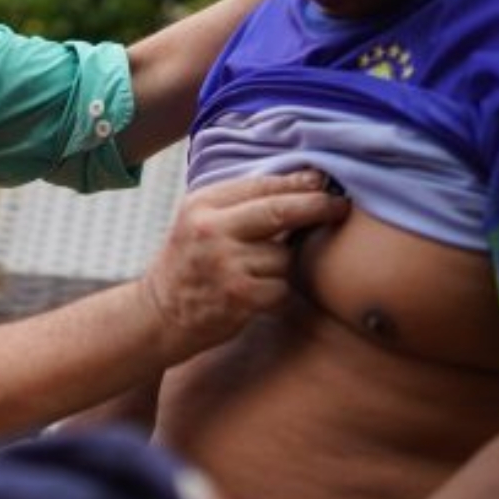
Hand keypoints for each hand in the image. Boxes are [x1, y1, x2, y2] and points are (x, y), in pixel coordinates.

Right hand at [137, 171, 345, 363]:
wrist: (158, 315)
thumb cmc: (188, 266)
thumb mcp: (198, 222)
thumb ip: (238, 204)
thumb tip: (300, 183)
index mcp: (202, 205)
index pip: (260, 185)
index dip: (297, 183)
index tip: (322, 183)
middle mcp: (211, 230)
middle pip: (279, 211)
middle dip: (316, 207)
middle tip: (340, 207)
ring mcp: (225, 264)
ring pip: (283, 256)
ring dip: (281, 266)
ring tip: (255, 274)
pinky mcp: (239, 296)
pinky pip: (282, 287)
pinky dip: (277, 293)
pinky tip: (255, 296)